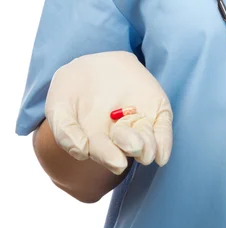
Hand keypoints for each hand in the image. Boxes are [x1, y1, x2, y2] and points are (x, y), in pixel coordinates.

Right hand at [45, 51, 172, 174]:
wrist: (92, 66)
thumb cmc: (72, 91)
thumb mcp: (59, 106)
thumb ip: (65, 130)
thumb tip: (81, 152)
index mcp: (98, 140)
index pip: (106, 153)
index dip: (110, 157)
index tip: (117, 162)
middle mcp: (122, 137)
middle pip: (130, 147)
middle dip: (132, 147)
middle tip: (133, 146)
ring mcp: (140, 123)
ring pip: (149, 140)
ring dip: (149, 145)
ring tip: (144, 144)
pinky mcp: (156, 111)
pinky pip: (163, 127)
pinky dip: (164, 140)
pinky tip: (162, 155)